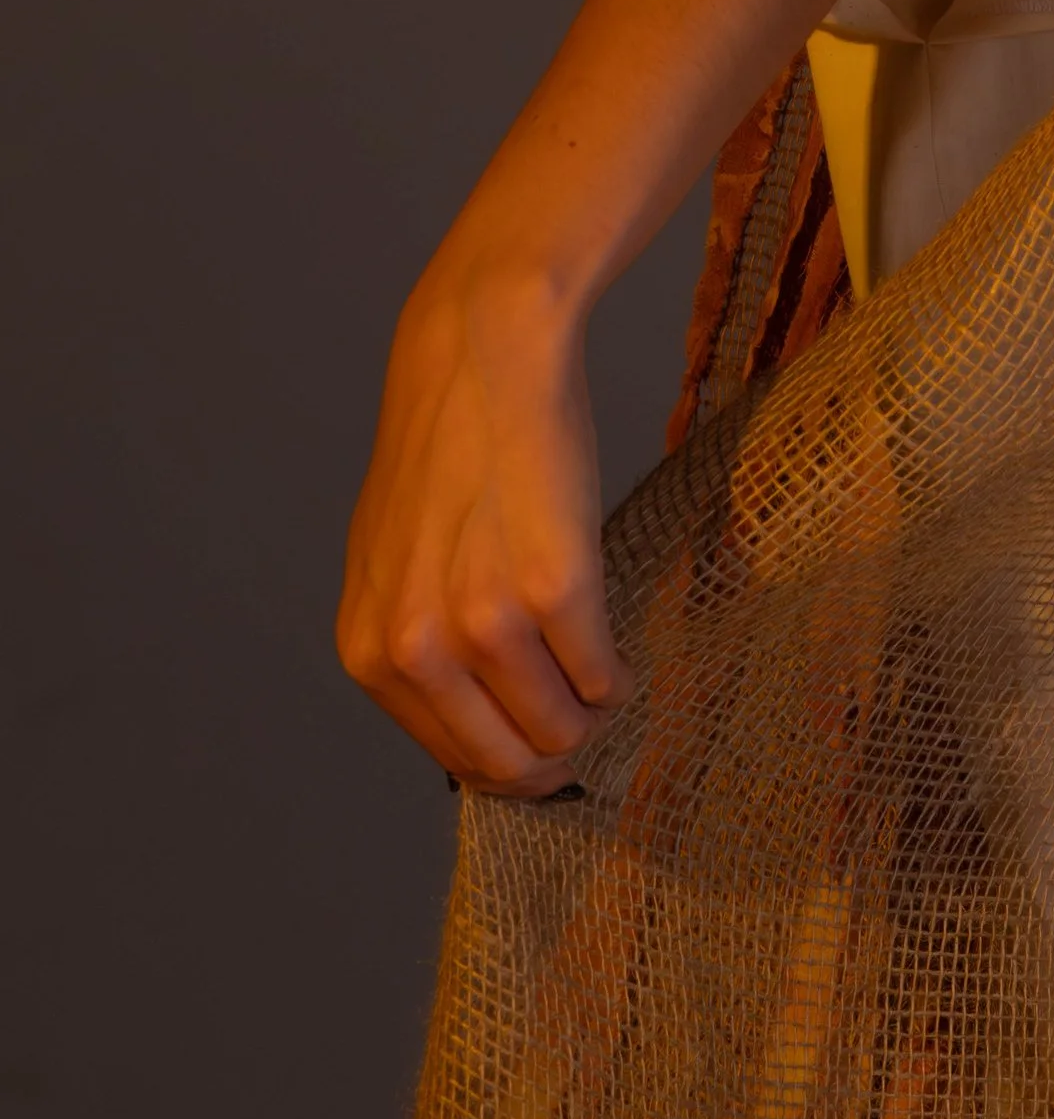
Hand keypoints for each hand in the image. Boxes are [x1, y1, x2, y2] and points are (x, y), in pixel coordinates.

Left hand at [337, 254, 626, 793]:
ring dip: (590, 710)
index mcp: (370, 655)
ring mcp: (484, 624)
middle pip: (513, 764)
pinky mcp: (553, 589)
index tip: (543, 732)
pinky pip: (602, 678)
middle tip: (581, 707)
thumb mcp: (395, 563)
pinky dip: (617, 674)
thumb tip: (473, 722)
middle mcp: (417, 652)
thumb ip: (416, 647)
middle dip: (555, 746)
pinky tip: (614, 644)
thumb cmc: (449, 450)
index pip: (457, 762)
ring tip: (597, 667)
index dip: (512, 755)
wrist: (481, 354)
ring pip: (562, 732)